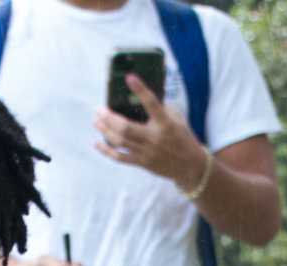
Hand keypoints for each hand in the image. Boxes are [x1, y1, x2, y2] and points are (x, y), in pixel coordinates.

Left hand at [93, 75, 208, 190]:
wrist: (190, 166)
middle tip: (99, 109)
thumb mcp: (177, 119)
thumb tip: (142, 97)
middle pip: (126, 128)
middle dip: (109, 118)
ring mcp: (147, 152)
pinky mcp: (142, 163)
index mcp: (165, 124)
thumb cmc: (182, 138)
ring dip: (105, 130)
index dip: (141, 90)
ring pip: (120, 141)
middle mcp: (154, 138)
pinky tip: (97, 143)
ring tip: (96, 121)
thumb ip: (162, 108)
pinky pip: (120, 158)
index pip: (152, 104)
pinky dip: (107, 151)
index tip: (130, 77)